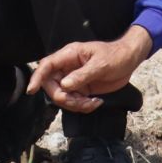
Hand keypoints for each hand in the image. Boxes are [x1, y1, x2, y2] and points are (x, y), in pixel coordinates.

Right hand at [29, 27, 151, 112]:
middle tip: (80, 102)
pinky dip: (82, 107)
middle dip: (63, 98)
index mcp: (69, 55)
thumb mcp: (100, 64)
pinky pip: (74, 102)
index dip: (37, 77)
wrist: (129, 60)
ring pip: (62, 97)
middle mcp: (68, 67)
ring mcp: (73, 79)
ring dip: (75, 105)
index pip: (47, 65)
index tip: (32, 90)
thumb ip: (82, 75)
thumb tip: (65, 85)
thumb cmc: (116, 56)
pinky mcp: (81, 89)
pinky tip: (96, 103)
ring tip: (92, 103)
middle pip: (52, 85)